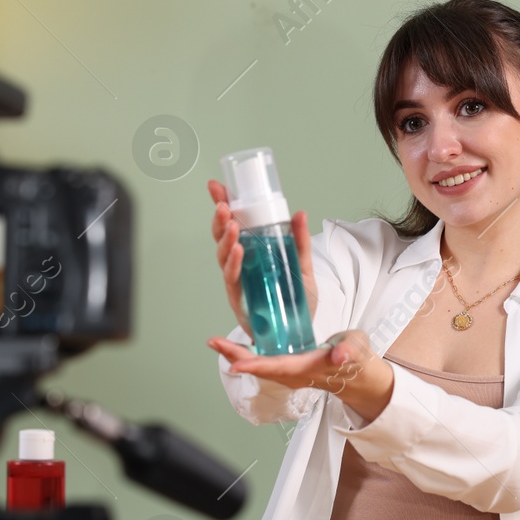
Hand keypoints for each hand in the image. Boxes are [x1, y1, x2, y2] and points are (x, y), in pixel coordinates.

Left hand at [207, 328, 394, 423]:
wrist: (358, 377)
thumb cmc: (357, 359)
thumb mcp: (358, 349)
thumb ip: (349, 351)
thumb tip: (339, 356)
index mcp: (310, 367)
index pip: (279, 367)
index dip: (256, 366)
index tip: (236, 364)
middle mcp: (295, 374)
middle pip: (262, 368)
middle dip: (237, 357)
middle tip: (214, 343)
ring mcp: (290, 373)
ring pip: (259, 366)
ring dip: (237, 356)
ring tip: (216, 343)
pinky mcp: (287, 369)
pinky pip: (262, 363)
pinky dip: (245, 355)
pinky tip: (233, 347)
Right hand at [208, 180, 318, 340]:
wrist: (301, 333)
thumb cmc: (297, 301)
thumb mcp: (304, 267)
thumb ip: (300, 243)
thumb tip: (300, 213)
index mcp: (253, 252)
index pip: (234, 224)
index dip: (223, 205)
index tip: (216, 186)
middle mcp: (241, 265)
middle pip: (222, 238)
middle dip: (220, 220)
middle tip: (224, 205)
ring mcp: (238, 282)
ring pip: (223, 258)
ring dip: (226, 240)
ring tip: (232, 225)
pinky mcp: (240, 300)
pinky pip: (233, 280)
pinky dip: (234, 264)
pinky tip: (238, 250)